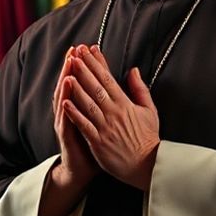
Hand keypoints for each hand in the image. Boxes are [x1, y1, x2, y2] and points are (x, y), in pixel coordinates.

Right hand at [51, 47, 97, 186]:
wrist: (83, 171)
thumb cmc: (97, 145)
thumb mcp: (106, 121)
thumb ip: (111, 103)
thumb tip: (120, 86)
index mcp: (85, 106)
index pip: (87, 81)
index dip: (90, 65)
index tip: (92, 47)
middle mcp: (73, 110)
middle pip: (72, 84)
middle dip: (74, 66)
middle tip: (75, 49)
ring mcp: (68, 122)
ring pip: (64, 98)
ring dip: (65, 82)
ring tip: (68, 66)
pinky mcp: (66, 136)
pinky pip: (64, 120)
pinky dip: (64, 108)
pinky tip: (64, 98)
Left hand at [63, 45, 159, 190]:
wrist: (147, 165)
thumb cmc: (148, 138)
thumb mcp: (150, 110)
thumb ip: (140, 89)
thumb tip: (133, 70)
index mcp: (125, 104)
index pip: (108, 79)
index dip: (97, 63)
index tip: (89, 50)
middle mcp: (114, 113)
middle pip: (96, 87)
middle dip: (85, 69)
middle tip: (75, 54)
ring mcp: (105, 127)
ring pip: (88, 103)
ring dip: (77, 87)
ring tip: (68, 72)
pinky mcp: (98, 141)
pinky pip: (84, 125)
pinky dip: (75, 114)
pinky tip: (66, 102)